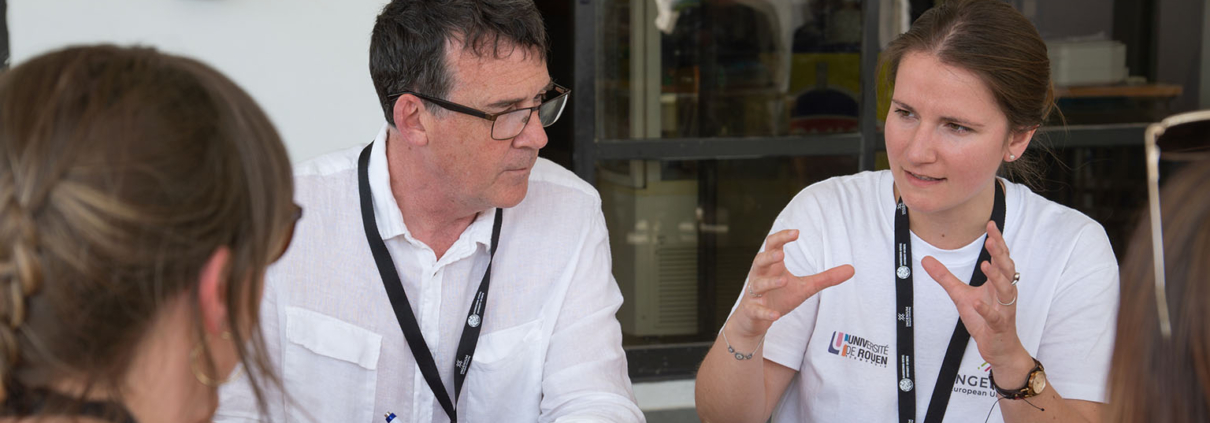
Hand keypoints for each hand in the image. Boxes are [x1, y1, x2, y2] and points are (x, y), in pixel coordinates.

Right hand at [730, 229, 854, 340]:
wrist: (754, 320)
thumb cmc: (779, 297)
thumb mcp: (805, 287)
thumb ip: (826, 278)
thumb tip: (852, 269)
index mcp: (772, 266)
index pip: (772, 246)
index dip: (782, 238)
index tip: (796, 233)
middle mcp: (759, 276)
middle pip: (758, 260)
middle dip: (769, 257)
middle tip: (781, 255)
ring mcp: (753, 294)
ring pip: (757, 284)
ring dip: (769, 282)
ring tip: (784, 280)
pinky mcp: (751, 311)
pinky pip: (756, 309)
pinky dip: (765, 311)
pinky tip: (775, 315)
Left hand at [923, 221, 1033, 382]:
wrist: (998, 347)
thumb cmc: (984, 319)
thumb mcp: (960, 295)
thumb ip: (945, 277)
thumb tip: (925, 260)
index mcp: (998, 282)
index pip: (999, 258)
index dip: (997, 241)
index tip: (991, 225)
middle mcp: (1004, 292)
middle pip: (1007, 269)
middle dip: (1000, 254)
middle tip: (991, 240)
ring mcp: (1004, 309)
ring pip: (1006, 290)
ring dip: (997, 277)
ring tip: (986, 264)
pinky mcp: (999, 326)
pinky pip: (995, 317)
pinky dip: (987, 309)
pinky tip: (977, 301)